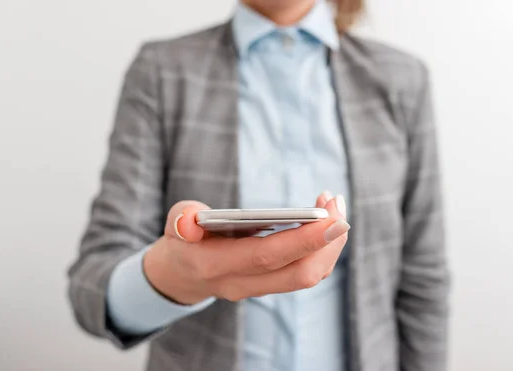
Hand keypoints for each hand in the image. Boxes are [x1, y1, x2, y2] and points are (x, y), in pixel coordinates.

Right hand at [143, 192, 349, 304]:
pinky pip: (304, 273)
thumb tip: (189, 222)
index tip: (330, 215)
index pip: (268, 257)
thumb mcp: (174, 224)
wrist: (179, 276)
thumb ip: (180, 220)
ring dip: (329, 244)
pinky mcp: (269, 285)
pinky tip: (324, 221)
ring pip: (307, 277)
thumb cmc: (181, 242)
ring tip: (334, 205)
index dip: (303, 239)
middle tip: (337, 203)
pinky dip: (321, 249)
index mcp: (215, 265)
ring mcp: (257, 289)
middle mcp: (241, 284)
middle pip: (298, 274)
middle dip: (327, 241)